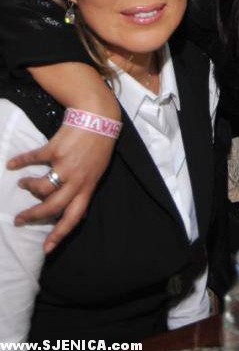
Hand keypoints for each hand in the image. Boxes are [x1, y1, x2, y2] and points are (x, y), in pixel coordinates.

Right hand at [8, 124, 115, 252]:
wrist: (99, 117)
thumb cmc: (100, 145)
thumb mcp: (98, 172)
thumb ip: (86, 190)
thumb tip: (81, 211)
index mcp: (88, 187)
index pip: (74, 217)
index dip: (59, 234)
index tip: (46, 249)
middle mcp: (76, 179)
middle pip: (51, 207)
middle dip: (33, 216)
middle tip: (19, 220)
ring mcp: (64, 165)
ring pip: (41, 187)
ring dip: (29, 186)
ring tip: (23, 183)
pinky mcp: (55, 149)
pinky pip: (34, 158)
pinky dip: (21, 162)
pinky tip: (12, 164)